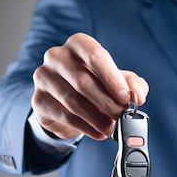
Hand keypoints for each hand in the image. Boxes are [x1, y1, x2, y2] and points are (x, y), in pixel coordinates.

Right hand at [32, 33, 148, 139]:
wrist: (65, 101)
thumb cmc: (95, 84)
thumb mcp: (117, 81)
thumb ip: (133, 85)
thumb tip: (138, 95)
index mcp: (78, 44)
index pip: (95, 56)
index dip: (112, 79)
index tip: (126, 98)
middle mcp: (57, 56)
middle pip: (83, 81)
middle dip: (106, 102)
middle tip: (121, 116)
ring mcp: (44, 77)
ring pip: (73, 100)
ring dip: (96, 118)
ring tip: (111, 128)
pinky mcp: (38, 99)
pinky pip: (64, 115)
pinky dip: (85, 127)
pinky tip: (98, 133)